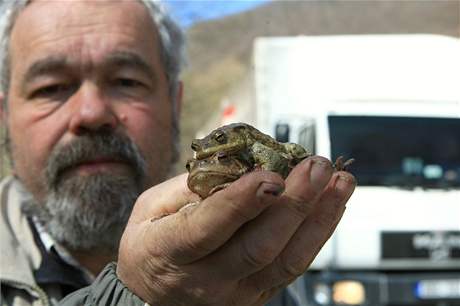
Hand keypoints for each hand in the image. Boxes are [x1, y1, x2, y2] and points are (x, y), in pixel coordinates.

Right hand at [117, 156, 355, 305]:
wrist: (152, 292)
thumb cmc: (151, 239)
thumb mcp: (152, 206)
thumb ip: (190, 188)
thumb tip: (241, 166)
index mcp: (169, 253)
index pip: (207, 229)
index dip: (240, 202)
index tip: (271, 174)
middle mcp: (205, 282)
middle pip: (258, 248)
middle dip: (294, 204)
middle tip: (317, 167)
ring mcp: (235, 295)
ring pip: (286, 261)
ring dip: (318, 219)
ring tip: (340, 182)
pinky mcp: (257, 296)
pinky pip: (293, 267)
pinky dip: (317, 234)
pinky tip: (332, 205)